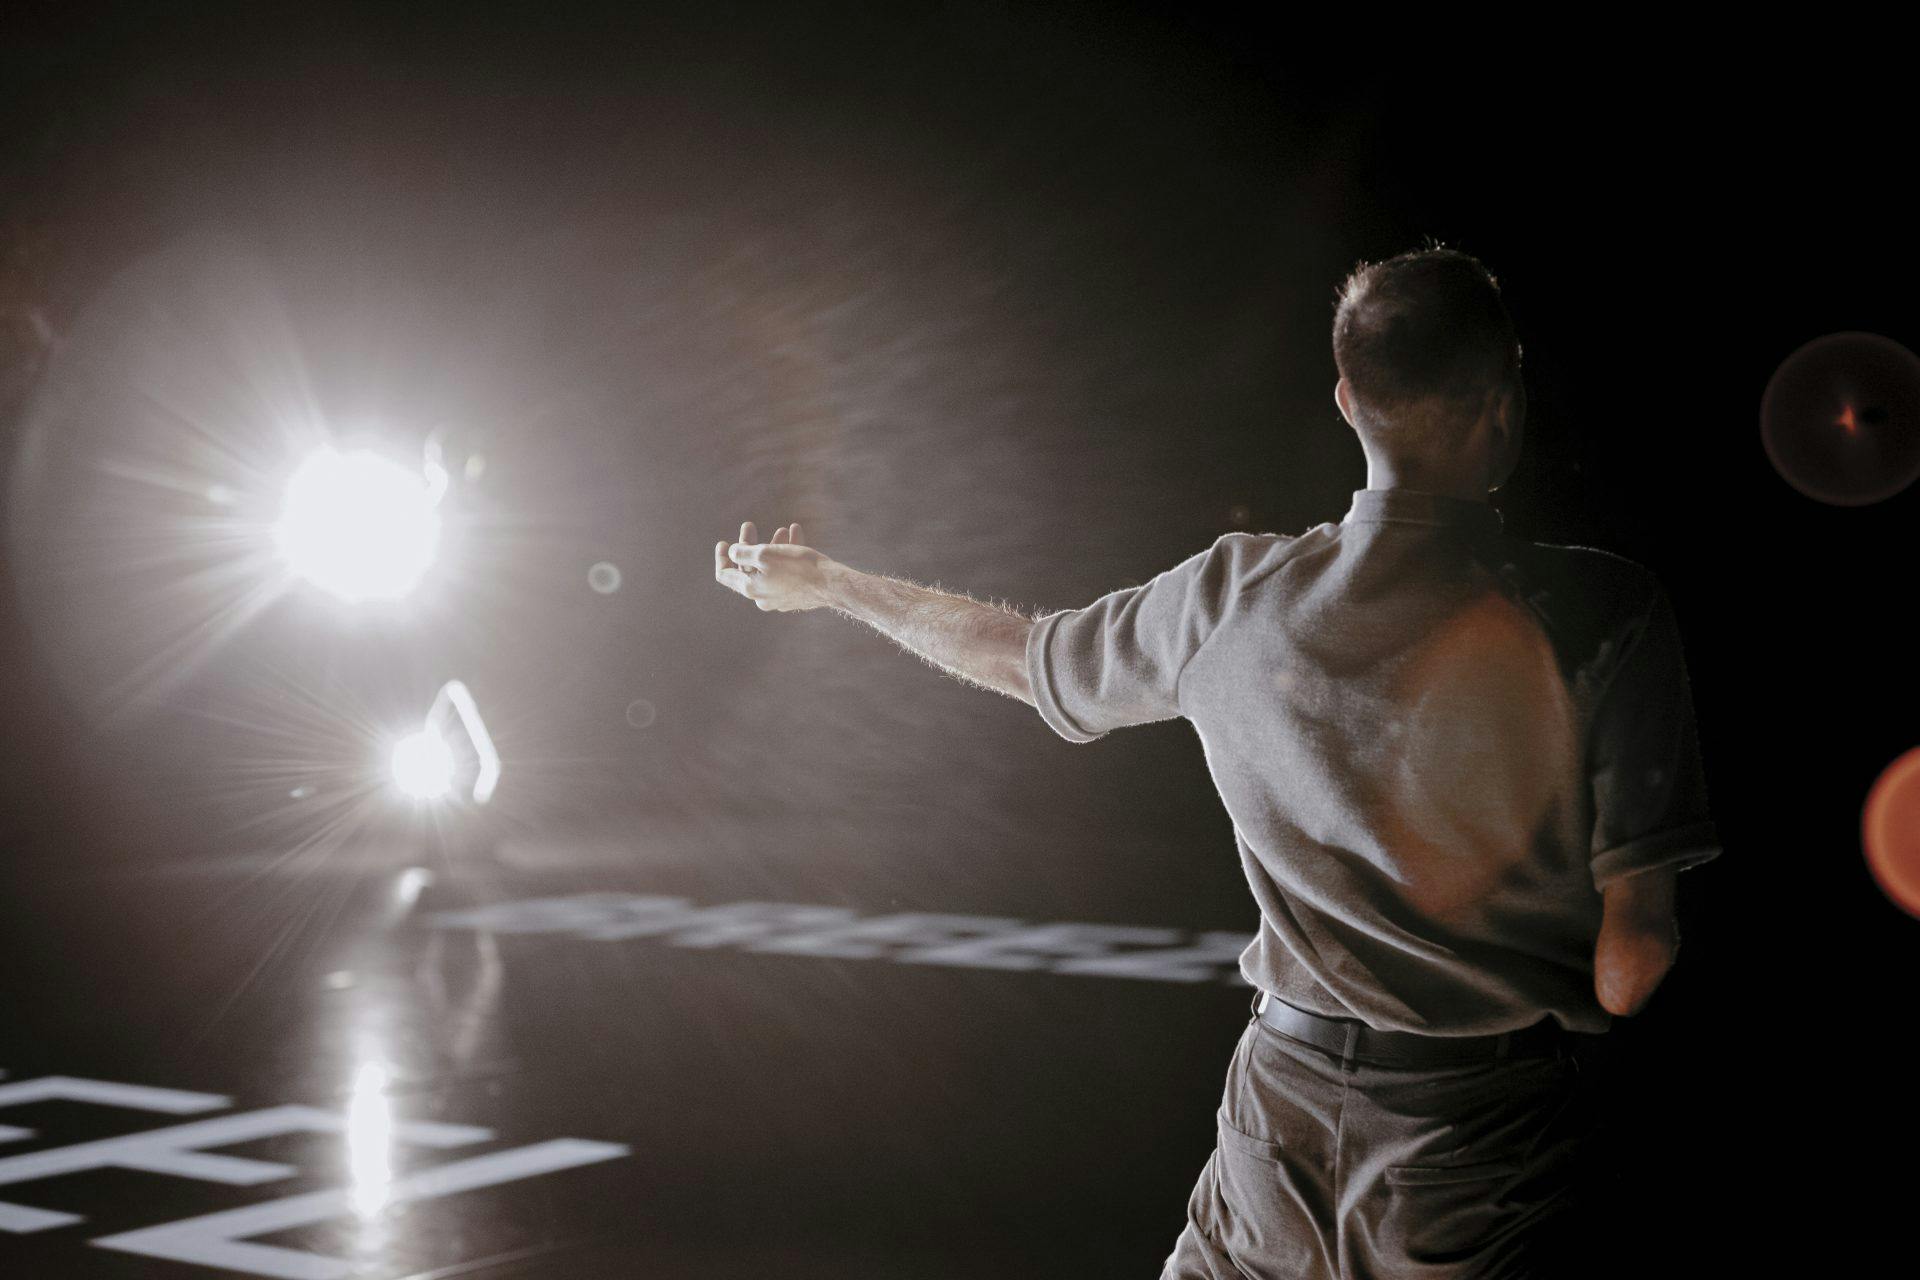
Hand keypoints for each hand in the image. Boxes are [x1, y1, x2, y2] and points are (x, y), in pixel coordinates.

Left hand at [714, 520, 834, 612]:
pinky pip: (786, 572)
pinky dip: (787, 554)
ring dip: (772, 546)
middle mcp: (762, 596)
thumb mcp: (765, 554)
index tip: (723, 542)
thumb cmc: (798, 568)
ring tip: (781, 529)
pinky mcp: (795, 594)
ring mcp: (779, 597)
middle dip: (749, 544)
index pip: (725, 575)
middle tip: (749, 525)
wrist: (831, 585)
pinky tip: (796, 534)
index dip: (721, 558)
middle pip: (748, 568)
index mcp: (751, 588)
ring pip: (769, 567)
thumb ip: (743, 552)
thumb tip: (732, 552)